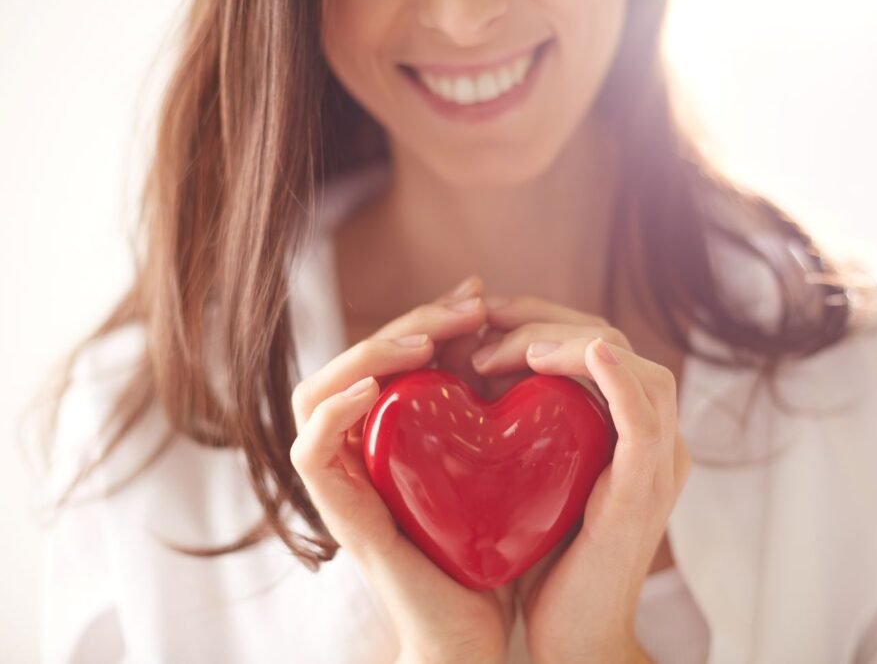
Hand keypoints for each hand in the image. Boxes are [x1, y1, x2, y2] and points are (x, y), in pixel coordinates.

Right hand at [290, 275, 512, 663]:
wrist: (479, 633)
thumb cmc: (490, 547)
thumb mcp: (496, 460)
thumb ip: (490, 408)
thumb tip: (516, 337)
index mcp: (392, 435)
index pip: (389, 355)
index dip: (427, 317)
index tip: (476, 296)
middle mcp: (359, 451)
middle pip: (354, 362)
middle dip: (410, 324)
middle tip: (466, 305)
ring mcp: (343, 482)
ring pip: (316, 393)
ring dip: (368, 355)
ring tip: (425, 343)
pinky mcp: (339, 514)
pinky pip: (310, 451)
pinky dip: (335, 411)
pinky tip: (378, 388)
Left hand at [470, 295, 691, 663]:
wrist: (572, 639)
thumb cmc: (546, 561)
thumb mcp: (535, 477)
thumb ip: (525, 428)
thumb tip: (473, 373)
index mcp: (629, 431)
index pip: (597, 344)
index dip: (543, 319)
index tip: (484, 318)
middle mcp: (654, 438)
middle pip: (615, 343)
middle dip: (547, 320)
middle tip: (485, 322)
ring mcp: (657, 461)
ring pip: (636, 367)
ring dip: (571, 343)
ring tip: (510, 349)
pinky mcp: (645, 489)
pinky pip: (644, 419)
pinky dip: (619, 379)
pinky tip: (589, 353)